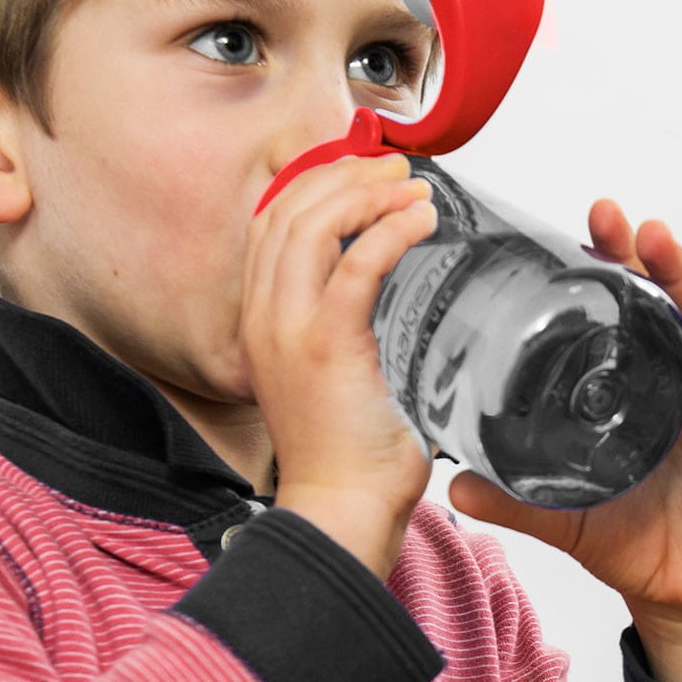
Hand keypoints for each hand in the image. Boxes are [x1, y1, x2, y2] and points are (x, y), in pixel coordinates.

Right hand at [242, 153, 438, 578]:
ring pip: (315, 224)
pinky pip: (357, 261)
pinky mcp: (326, 344)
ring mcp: (289, 329)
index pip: (271, 224)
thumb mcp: (335, 380)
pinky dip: (391, 230)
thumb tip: (397, 297)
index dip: (314, 184)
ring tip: (412, 190)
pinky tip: (420, 222)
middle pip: (288, 210)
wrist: (340, 511)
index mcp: (260, 323)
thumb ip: (349, 332)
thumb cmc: (349, 459)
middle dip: (345, 176)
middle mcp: (264, 318)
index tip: (363, 175)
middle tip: (395, 171)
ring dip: (369, 194)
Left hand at [448, 201, 681, 681]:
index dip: (622, 263)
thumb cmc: (631, 536)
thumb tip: (454, 481)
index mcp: (644, 385)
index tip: (597, 223)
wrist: (679, 596)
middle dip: (672, 263)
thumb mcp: (564, 513)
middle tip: (646, 231)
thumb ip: (516, 495)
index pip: (636, 308)